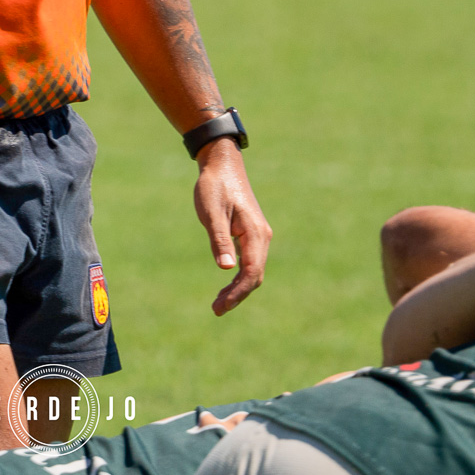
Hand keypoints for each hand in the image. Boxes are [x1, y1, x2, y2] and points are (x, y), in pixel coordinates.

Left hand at [193, 140, 271, 315]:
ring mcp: (259, 236)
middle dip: (238, 295)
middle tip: (216, 310)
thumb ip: (220, 239)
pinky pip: (250, 262)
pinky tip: (226, 286)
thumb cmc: (214, 186)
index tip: (221, 306)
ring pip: (253, 270)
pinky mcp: (252, 234)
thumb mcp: (212, 213)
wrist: (222, 164)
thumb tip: (227, 269)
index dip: (238, 292)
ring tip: (219, 304)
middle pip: (255, 276)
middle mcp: (262, 236)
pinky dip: (239, 277)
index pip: (251, 272)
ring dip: (238, 289)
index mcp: (255, 233)